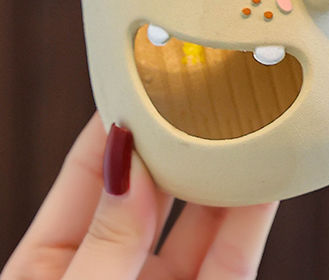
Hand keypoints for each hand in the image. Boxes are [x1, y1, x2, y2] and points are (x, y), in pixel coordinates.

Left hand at [2, 114, 276, 278]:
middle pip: (151, 190)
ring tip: (246, 120)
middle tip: (206, 87)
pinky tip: (267, 178)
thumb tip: (132, 165)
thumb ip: (104, 243)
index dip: (116, 125)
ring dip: (224, 171)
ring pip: (199, 221)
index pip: (87, 175)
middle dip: (177, 139)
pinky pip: (233, 258)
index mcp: (52, 268)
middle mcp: (113, 271)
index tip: (145, 77)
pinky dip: (252, 217)